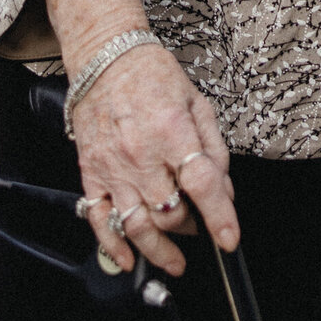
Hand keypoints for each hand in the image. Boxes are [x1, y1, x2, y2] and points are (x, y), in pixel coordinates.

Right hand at [72, 44, 237, 278]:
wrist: (106, 59)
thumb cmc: (153, 76)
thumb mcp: (196, 102)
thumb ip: (213, 148)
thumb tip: (224, 189)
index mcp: (173, 130)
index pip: (201, 184)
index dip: (220, 217)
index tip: (229, 239)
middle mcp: (142, 153)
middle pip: (171, 212)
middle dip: (193, 229)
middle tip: (201, 227)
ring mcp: (113, 168)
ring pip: (137, 227)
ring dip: (158, 252)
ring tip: (175, 261)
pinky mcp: (91, 175)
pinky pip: (99, 221)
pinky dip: (114, 247)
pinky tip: (129, 260)